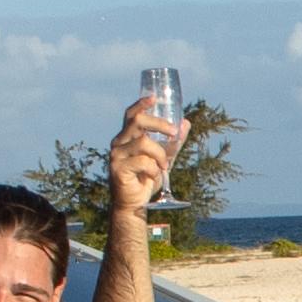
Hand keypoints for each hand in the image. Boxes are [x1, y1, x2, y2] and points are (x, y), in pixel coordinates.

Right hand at [106, 92, 186, 215]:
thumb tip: (185, 123)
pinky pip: (143, 162)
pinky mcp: (118, 169)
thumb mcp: (164, 158)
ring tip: (163, 166)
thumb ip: (173, 142)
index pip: (131, 114)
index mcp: (127, 137)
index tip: (154, 98)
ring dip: (160, 154)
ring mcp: (116, 155)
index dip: (141, 104)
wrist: (134, 204)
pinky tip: (153, 176)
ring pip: (144, 143)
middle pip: (137, 121)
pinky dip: (154, 169)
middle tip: (173, 132)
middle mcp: (118, 142)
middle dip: (159, 124)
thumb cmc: (146, 179)